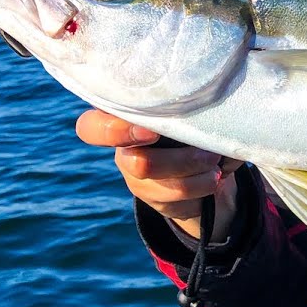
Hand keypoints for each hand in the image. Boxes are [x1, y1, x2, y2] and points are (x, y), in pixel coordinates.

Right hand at [76, 109, 242, 240]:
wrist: (207, 159)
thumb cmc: (195, 120)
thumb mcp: (192, 109)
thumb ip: (189, 107)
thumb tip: (212, 112)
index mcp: (122, 118)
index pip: (89, 128)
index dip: (114, 132)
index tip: (150, 132)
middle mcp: (123, 150)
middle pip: (138, 164)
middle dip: (183, 160)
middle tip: (209, 153)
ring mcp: (136, 177)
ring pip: (166, 185)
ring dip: (198, 173)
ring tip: (216, 163)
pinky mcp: (153, 200)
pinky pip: (178, 199)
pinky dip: (203, 186)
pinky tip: (214, 177)